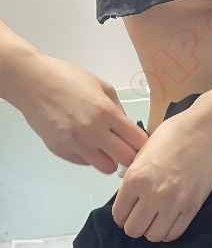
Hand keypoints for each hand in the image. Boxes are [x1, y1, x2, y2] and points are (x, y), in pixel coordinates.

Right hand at [13, 51, 147, 172]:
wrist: (32, 82)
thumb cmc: (67, 79)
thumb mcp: (103, 87)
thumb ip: (119, 111)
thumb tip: (130, 131)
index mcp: (106, 113)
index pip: (138, 142)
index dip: (143, 145)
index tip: (141, 144)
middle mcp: (92, 131)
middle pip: (126, 160)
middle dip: (130, 156)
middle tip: (126, 149)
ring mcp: (75, 144)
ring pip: (106, 168)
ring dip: (110, 160)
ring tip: (105, 147)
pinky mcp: (61, 151)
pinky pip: (85, 163)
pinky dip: (89, 156)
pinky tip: (84, 141)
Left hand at [111, 111, 211, 241]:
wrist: (206, 132)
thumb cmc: (176, 135)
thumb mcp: (142, 152)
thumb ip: (133, 177)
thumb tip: (128, 197)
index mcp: (135, 178)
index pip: (119, 214)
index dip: (121, 216)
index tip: (126, 214)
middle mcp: (153, 194)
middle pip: (134, 230)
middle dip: (134, 225)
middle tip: (139, 217)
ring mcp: (174, 204)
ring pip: (153, 236)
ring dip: (151, 230)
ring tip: (154, 219)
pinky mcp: (191, 208)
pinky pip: (174, 234)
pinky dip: (168, 231)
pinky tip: (168, 220)